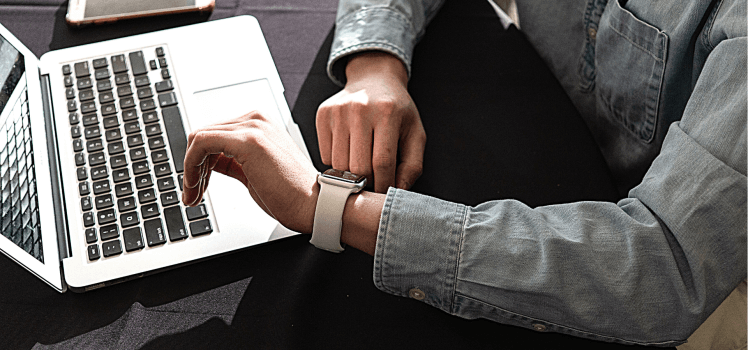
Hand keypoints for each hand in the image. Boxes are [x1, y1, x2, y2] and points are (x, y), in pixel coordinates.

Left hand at [182, 111, 318, 233]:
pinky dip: (191, 165)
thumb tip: (207, 163)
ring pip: (199, 138)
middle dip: (191, 166)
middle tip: (191, 193)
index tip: (196, 184)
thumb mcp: (253, 172)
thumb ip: (232, 162)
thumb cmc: (291, 195)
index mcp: (259, 124)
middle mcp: (256, 119)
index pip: (214, 133)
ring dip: (189, 169)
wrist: (314, 205)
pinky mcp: (248, 140)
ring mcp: (253, 127)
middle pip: (204, 134)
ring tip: (193, 194)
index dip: (198, 160)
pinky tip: (196, 185)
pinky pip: (202, 143)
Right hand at [316, 52, 425, 192]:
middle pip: (358, 166)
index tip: (384, 193)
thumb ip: (412, 166)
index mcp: (388, 113)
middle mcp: (361, 108)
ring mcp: (338, 111)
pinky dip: (337, 164)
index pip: (382, 163)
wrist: (373, 79)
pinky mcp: (323, 115)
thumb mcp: (415, 134)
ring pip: (339, 164)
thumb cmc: (397, 110)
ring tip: (361, 170)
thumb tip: (397, 192)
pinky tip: (349, 155)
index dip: (384, 185)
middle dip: (367, 183)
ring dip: (350, 176)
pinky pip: (325, 155)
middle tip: (373, 184)